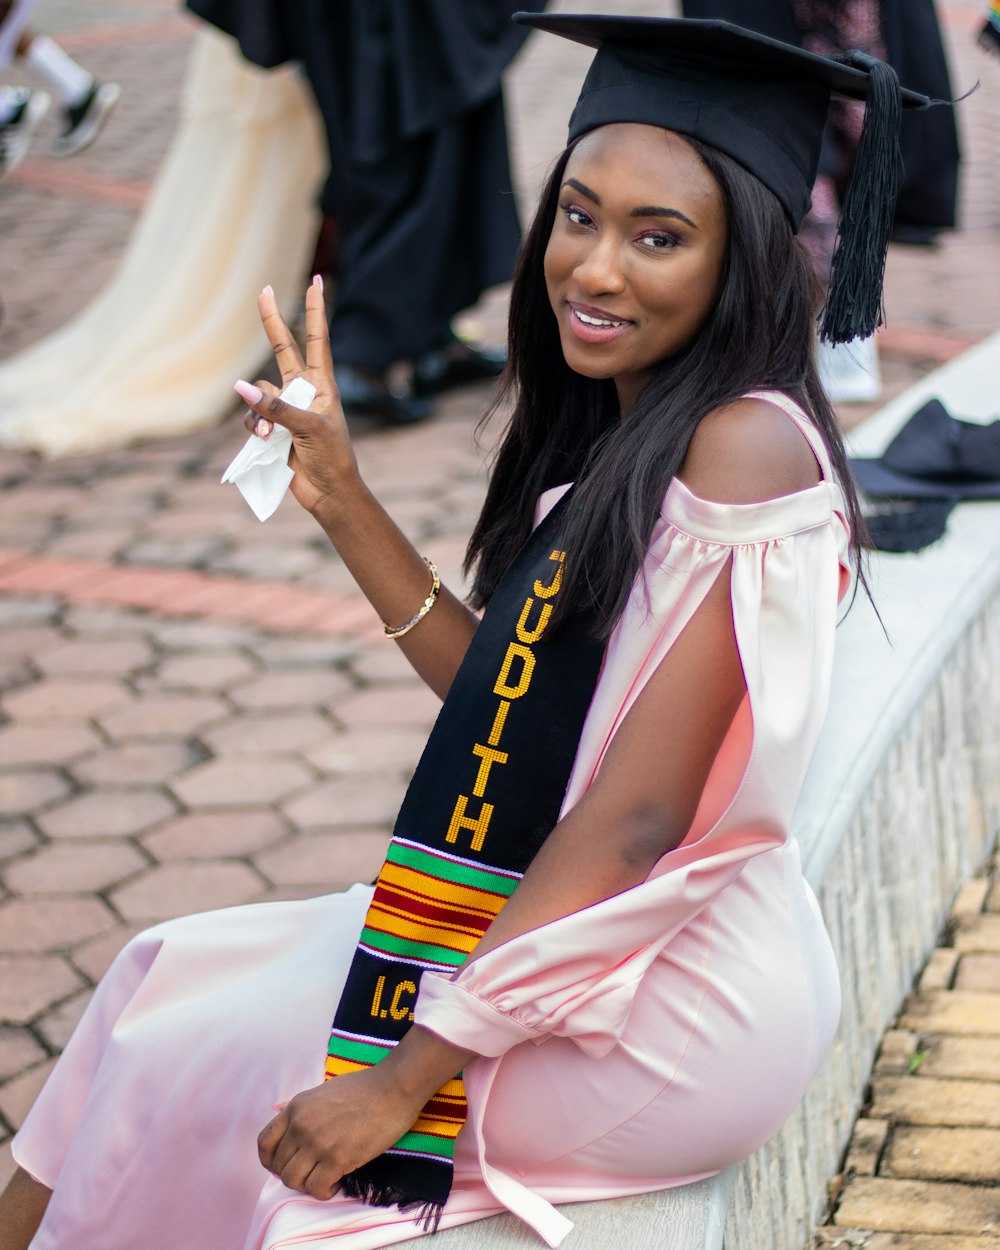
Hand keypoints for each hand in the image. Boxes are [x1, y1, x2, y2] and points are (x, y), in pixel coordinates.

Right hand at [235, 279, 358, 516]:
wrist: (329, 492)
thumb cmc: (332, 457)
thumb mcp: (309, 429)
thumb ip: (276, 408)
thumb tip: (242, 388)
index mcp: (322, 385)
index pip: (318, 339)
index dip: (315, 310)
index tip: (316, 281)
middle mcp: (304, 391)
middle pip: (283, 349)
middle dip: (271, 322)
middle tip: (263, 289)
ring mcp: (287, 409)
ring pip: (259, 392)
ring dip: (259, 411)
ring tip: (271, 436)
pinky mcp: (273, 428)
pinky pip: (252, 416)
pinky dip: (253, 426)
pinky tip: (263, 441)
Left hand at [257, 1065, 423, 1199]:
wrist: (393, 1088)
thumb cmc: (364, 1087)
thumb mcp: (323, 1090)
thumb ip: (302, 1107)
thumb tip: (281, 1112)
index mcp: (296, 1107)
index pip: (264, 1143)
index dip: (270, 1161)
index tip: (286, 1165)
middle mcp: (301, 1125)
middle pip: (279, 1167)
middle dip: (295, 1174)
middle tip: (314, 1171)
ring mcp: (318, 1142)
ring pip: (293, 1181)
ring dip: (308, 1184)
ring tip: (326, 1177)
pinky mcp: (337, 1158)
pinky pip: (316, 1188)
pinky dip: (325, 1191)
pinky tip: (338, 1180)